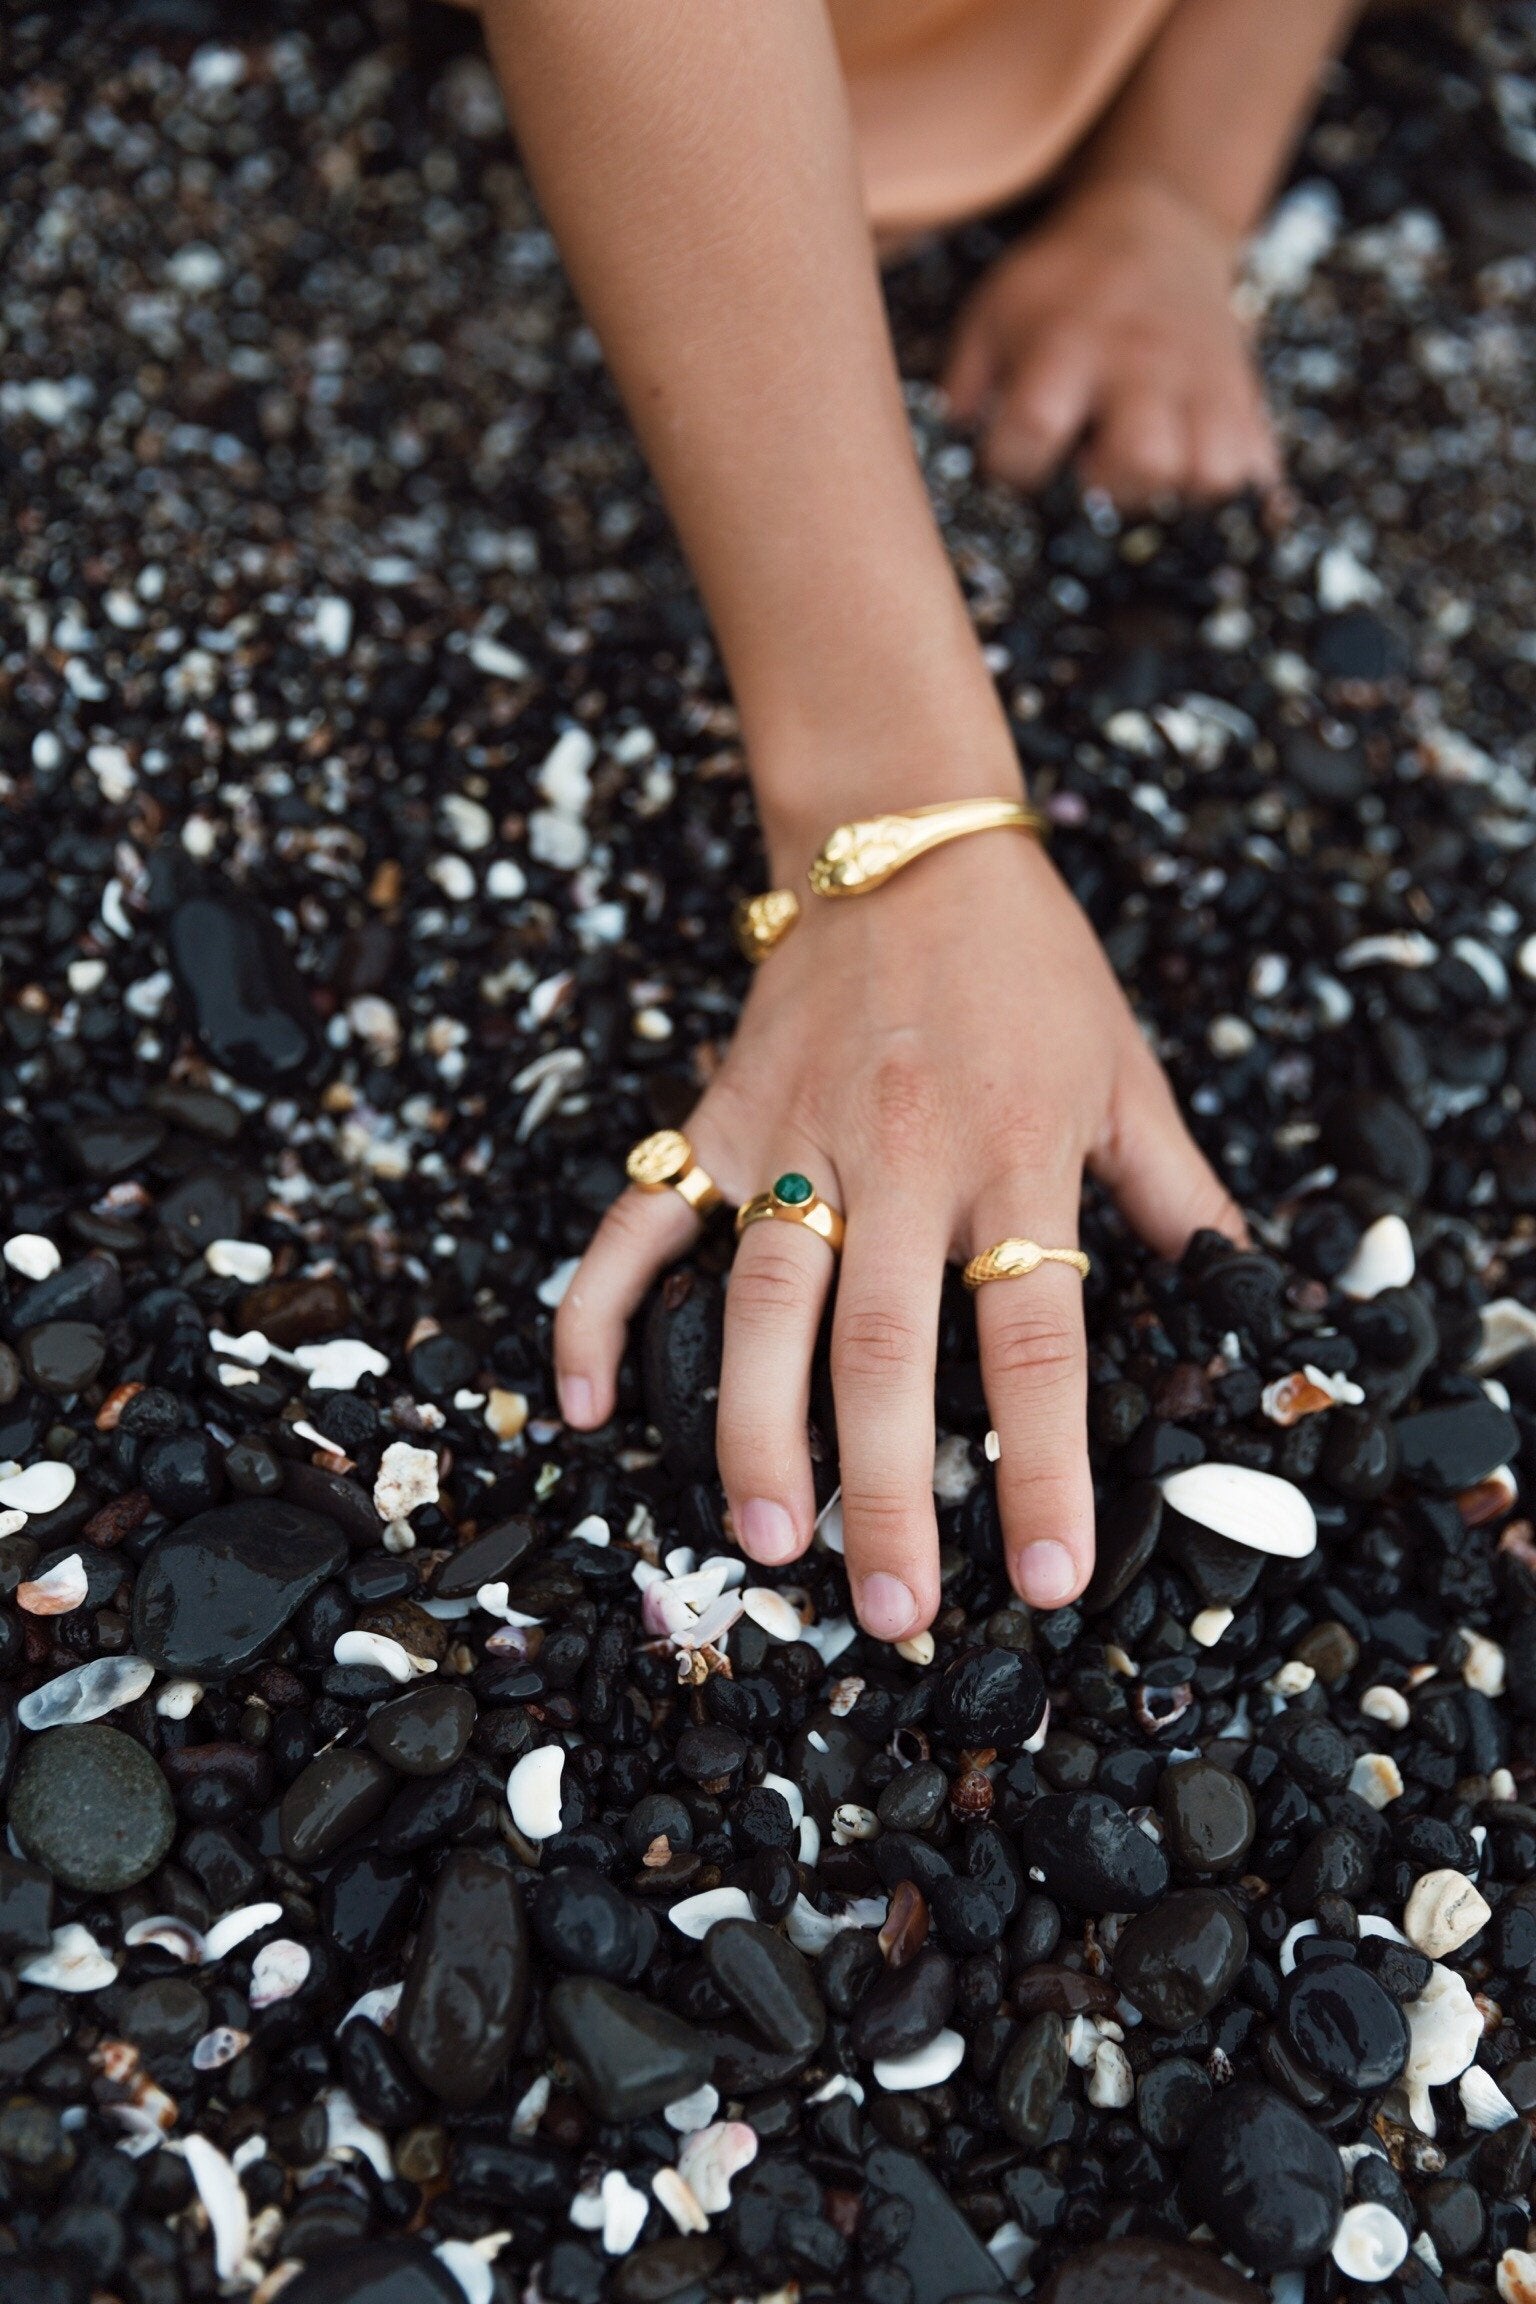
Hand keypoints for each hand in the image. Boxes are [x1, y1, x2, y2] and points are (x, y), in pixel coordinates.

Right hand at [555, 828, 1243, 1638]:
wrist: (905, 841)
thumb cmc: (1028, 967)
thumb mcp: (1128, 1072)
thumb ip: (1181, 1196)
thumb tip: (1251, 1302)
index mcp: (1016, 1152)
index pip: (1034, 1334)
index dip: (1039, 1462)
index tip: (1043, 1574)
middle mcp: (900, 1154)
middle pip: (884, 1345)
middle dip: (884, 1489)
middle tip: (888, 1607)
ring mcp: (792, 1136)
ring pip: (759, 1299)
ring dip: (753, 1428)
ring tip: (764, 1542)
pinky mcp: (714, 1119)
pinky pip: (638, 1223)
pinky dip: (597, 1311)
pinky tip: (585, 1408)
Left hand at [942, 173, 1279, 506]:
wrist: (1154, 227)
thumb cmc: (1061, 288)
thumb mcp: (993, 311)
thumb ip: (965, 381)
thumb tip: (955, 442)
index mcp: (1067, 342)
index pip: (1032, 429)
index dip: (1013, 464)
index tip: (1014, 458)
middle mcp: (1140, 363)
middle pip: (1143, 460)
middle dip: (1111, 483)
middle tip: (1093, 463)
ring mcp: (1199, 379)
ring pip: (1208, 471)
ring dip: (1172, 487)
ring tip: (1145, 463)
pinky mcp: (1241, 393)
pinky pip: (1250, 466)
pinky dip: (1220, 479)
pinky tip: (1184, 461)